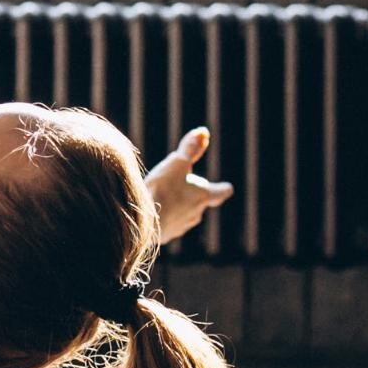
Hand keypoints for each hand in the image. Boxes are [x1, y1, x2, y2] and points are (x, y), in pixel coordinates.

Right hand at [145, 127, 234, 244]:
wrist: (143, 221)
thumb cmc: (162, 190)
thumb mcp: (177, 163)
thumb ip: (191, 149)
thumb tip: (203, 132)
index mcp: (203, 196)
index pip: (222, 192)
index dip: (222, 187)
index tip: (224, 186)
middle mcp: (197, 213)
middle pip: (200, 202)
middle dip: (192, 194)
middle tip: (178, 184)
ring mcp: (182, 226)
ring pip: (184, 213)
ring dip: (176, 205)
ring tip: (161, 197)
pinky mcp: (166, 235)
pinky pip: (168, 223)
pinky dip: (163, 216)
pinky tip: (150, 211)